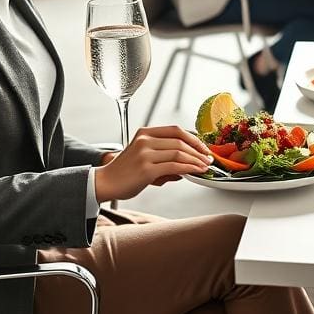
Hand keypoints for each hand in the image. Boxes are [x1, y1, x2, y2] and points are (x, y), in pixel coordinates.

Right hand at [94, 125, 212, 200]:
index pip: (176, 130)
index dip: (193, 138)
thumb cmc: (124, 172)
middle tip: (208, 158)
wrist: (105, 183)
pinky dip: (189, 168)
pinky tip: (195, 172)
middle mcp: (145, 140)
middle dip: (198, 150)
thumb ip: (164, 159)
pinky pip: (174, 166)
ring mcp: (145, 154)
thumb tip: (186, 167)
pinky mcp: (146, 169)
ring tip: (204, 167)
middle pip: (180, 140)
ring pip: (179, 153)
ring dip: (196, 160)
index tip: (203, 147)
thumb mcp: (144, 158)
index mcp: (145, 133)